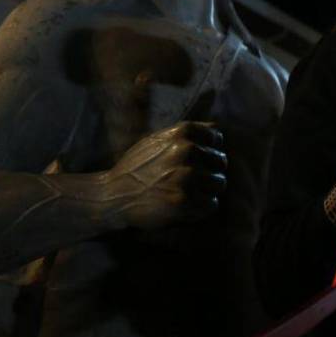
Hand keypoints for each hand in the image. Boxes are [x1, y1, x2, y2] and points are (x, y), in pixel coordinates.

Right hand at [100, 121, 227, 230]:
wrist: (114, 195)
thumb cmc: (138, 167)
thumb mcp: (157, 140)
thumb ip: (187, 134)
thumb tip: (217, 128)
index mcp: (182, 132)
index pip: (217, 138)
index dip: (210, 152)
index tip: (197, 161)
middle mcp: (186, 151)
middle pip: (220, 163)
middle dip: (210, 173)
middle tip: (191, 182)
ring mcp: (186, 176)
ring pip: (219, 184)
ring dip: (207, 191)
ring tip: (187, 193)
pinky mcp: (184, 201)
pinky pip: (211, 204)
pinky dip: (201, 208)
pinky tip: (184, 206)